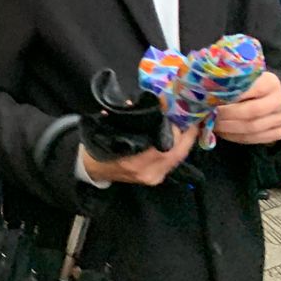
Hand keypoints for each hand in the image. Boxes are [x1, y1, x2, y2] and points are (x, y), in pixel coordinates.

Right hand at [80, 123, 199, 185]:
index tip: (183, 115)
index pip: (166, 148)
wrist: (92, 168)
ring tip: (186, 125)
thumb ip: (127, 118)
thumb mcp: (109, 129)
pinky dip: (177, 149)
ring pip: (177, 159)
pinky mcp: (155, 178)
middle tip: (188, 117)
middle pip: (177, 154)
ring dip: (183, 142)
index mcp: (135, 162)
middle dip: (186, 136)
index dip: (179, 133)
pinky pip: (172, 162)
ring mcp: (153, 178)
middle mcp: (148, 173)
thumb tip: (140, 103)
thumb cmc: (99, 145)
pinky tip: (178, 137)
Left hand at [214, 71, 280, 145]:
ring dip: (228, 128)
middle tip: (208, 115)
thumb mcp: (239, 78)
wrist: (264, 98)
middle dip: (227, 115)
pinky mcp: (279, 133)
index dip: (229, 95)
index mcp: (271, 82)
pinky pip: (256, 139)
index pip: (250, 89)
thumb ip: (227, 83)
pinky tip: (223, 132)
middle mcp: (280, 100)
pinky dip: (235, 137)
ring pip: (253, 127)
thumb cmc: (244, 86)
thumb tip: (204, 90)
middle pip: (252, 111)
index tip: (209, 99)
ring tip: (212, 124)